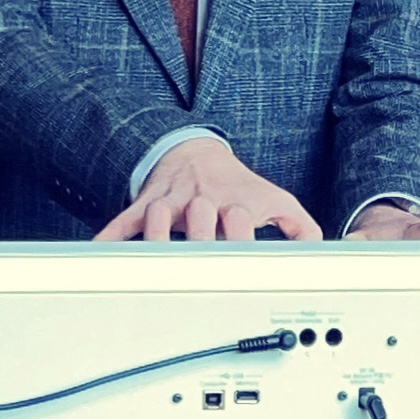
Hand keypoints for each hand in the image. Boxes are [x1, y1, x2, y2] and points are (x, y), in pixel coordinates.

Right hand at [95, 137, 322, 241]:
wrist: (195, 151)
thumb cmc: (237, 184)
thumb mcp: (274, 199)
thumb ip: (299, 226)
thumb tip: (320, 252)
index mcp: (235, 202)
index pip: (239, 220)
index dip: (240, 237)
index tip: (241, 262)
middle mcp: (203, 200)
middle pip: (200, 219)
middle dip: (200, 237)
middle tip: (198, 267)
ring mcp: (172, 202)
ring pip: (160, 215)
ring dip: (157, 235)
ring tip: (153, 261)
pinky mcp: (147, 204)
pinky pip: (124, 221)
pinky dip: (111, 238)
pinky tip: (99, 256)